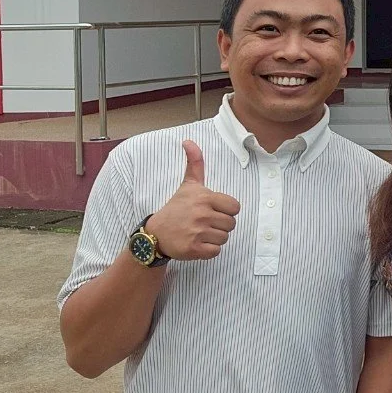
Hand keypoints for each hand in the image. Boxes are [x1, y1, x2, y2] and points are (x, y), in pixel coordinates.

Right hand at [143, 141, 240, 260]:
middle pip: (231, 224)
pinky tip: (197, 243)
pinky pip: (216, 251)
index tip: (213, 210)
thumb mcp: (188, 185)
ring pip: (224, 238)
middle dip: (220, 225)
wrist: (156, 233)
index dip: (226, 210)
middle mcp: (202, 214)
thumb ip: (195, 163)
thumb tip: (188, 141)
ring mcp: (198, 233)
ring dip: (214, 238)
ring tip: (199, 232)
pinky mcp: (194, 249)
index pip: (235, 207)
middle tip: (204, 223)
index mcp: (205, 198)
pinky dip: (209, 250)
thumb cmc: (176, 207)